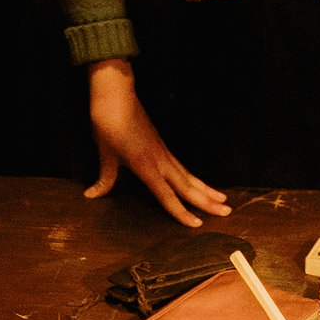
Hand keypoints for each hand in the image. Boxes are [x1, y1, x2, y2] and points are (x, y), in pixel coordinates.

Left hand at [84, 59, 230, 226]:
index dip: (181, 212)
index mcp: (146, 166)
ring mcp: (164, 152)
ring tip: (224, 200)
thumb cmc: (108, 123)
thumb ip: (105, 177)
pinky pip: (182, 167)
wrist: (116, 95)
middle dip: (207, 201)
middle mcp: (160, 161)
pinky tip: (199, 184)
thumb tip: (92, 195)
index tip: (197, 225)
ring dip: (206, 189)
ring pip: (189, 176)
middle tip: (227, 212)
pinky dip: (194, 178)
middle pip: (187, 186)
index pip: (166, 195)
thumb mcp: (105, 152)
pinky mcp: (163, 146)